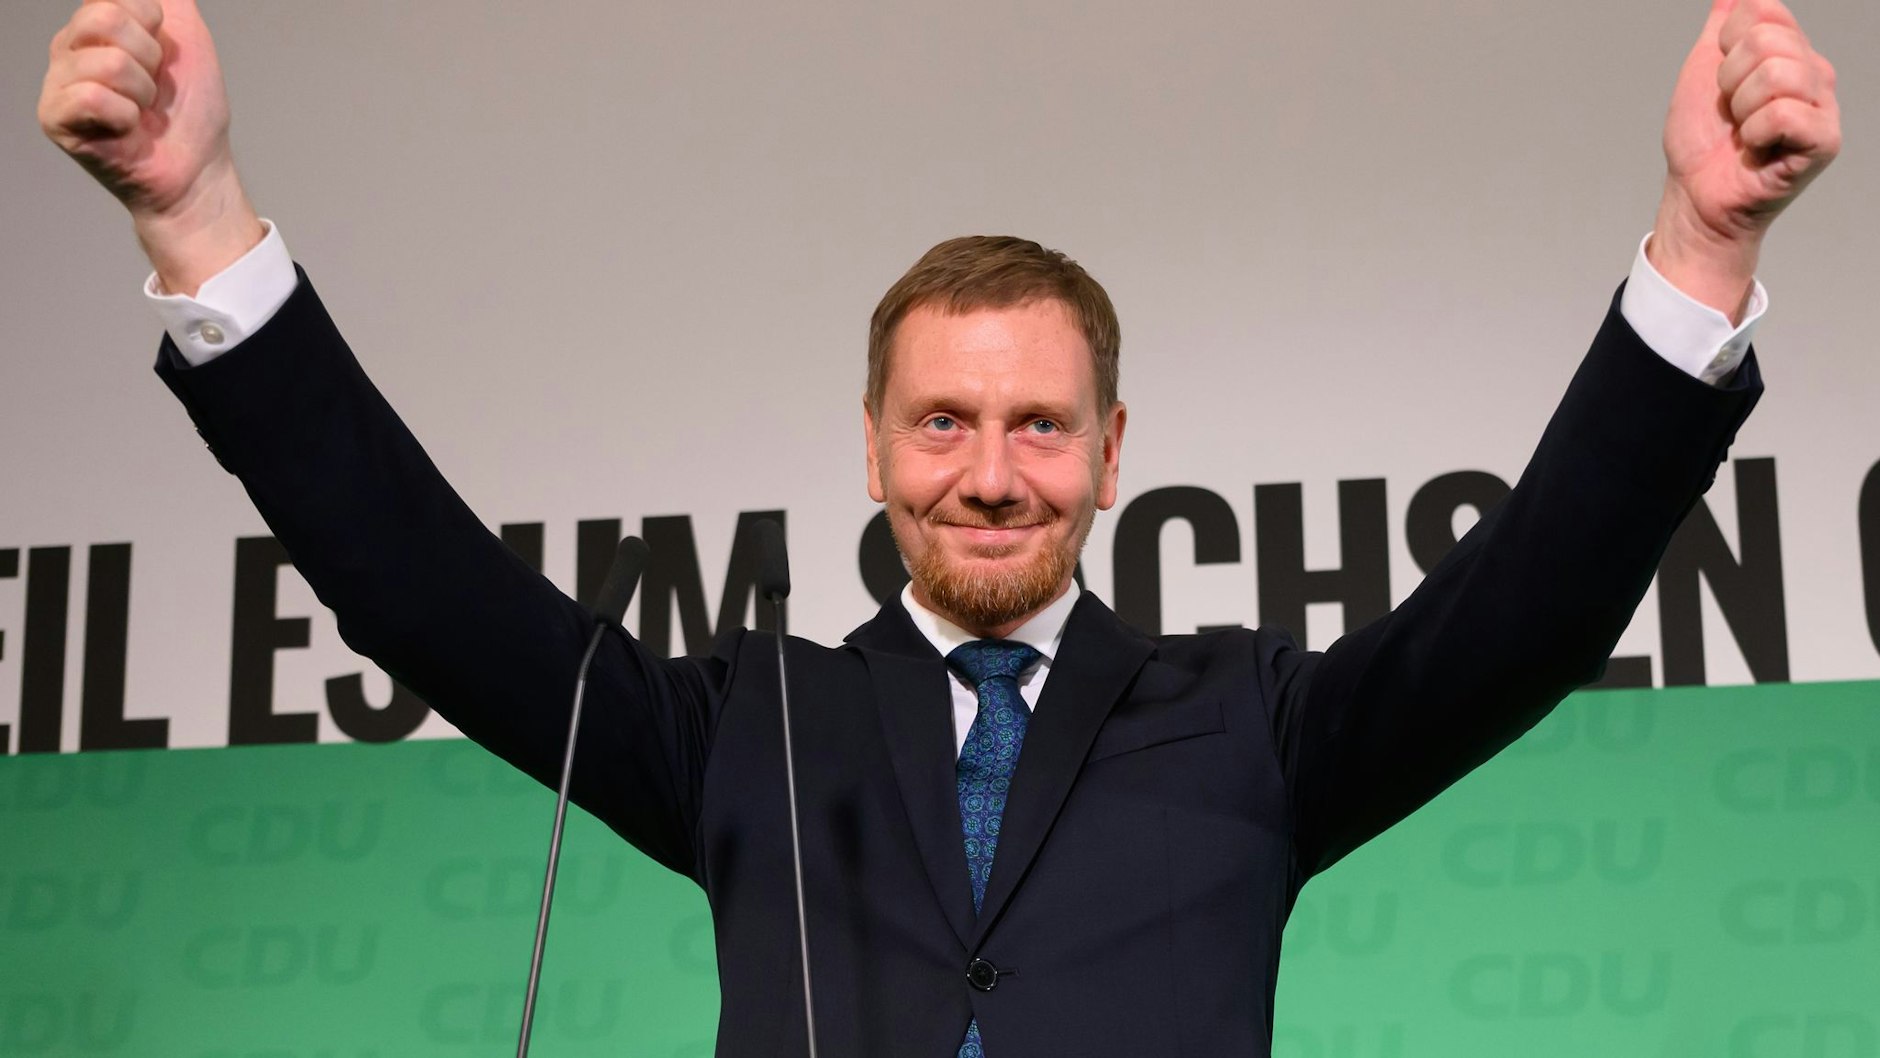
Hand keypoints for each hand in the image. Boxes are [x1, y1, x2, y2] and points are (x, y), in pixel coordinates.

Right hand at [38, 0, 262, 294]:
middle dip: (149, 57)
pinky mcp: (54, 118)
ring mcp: (57, 82)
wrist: (198, 168)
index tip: (161, 58)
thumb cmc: (190, 109)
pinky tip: (126, 128)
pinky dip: (126, 116)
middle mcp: (69, 48)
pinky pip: (94, 97)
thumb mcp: (188, 36)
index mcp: (95, 25)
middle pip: (106, 18)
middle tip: (152, 88)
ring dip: (142, 92)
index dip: (155, 27)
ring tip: (142, 111)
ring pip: (107, 62)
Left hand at [1650, 0, 1839, 319]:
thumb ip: (1723, 25)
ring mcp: (1823, 107)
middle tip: (1732, 112)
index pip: (1763, 11)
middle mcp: (1814, 74)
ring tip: (1743, 130)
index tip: (1722, 80)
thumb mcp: (1703, 70)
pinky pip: (1783, 112)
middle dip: (1729, 79)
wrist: (1695, 195)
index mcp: (1790, 52)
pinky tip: (1755, 148)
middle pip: (1768, 41)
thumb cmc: (1702, 141)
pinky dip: (1754, 132)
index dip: (1726, 45)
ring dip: (1741, 107)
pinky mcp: (1823, 141)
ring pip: (1777, 73)